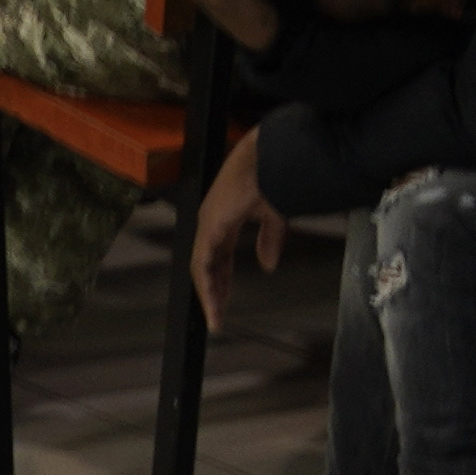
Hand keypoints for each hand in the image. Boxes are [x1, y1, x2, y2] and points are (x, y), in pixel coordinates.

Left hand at [187, 136, 291, 331]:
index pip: (218, 256)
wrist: (270, 158)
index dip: (222, 279)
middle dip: (214, 291)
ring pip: (202, 267)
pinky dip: (207, 284)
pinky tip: (214, 300)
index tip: (224, 299)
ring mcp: (208, 224)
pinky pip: (203, 263)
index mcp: (224, 219)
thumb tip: (268, 264)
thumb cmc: (270, 177)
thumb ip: (269, 240)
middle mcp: (211, 222)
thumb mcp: (273, 216)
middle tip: (217, 315)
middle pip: (207, 265)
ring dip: (209, 293)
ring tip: (215, 316)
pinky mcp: (210, 226)